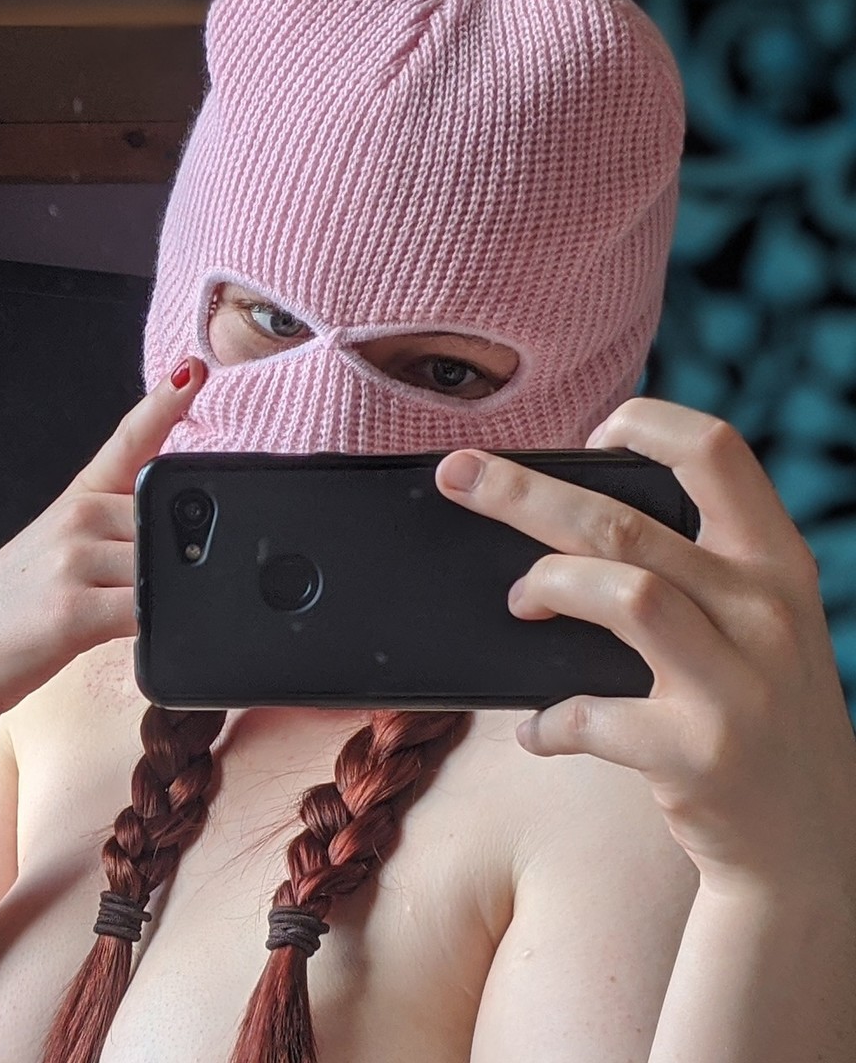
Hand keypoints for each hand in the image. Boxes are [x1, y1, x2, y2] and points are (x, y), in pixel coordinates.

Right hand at [0, 358, 205, 722]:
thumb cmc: (19, 605)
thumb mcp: (63, 549)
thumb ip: (119, 535)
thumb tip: (186, 544)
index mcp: (80, 498)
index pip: (129, 440)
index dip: (164, 404)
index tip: (191, 370)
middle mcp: (78, 516)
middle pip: (170, 524)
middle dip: (184, 558)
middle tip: (162, 588)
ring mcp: (74, 558)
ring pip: (163, 566)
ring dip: (169, 596)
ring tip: (135, 619)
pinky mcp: (73, 608)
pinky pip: (146, 610)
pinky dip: (161, 625)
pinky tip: (152, 634)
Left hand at [436, 398, 855, 893]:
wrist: (809, 843)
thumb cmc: (756, 711)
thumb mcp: (755, 625)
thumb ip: (692, 572)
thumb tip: (561, 527)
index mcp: (775, 563)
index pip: (717, 452)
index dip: (645, 425)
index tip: (593, 431)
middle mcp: (763, 611)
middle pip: (623, 522)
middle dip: (524, 491)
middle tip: (460, 476)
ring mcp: (735, 685)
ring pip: (621, 593)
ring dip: (548, 586)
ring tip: (518, 603)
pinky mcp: (696, 754)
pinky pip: (592, 714)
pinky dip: (547, 719)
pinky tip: (536, 729)